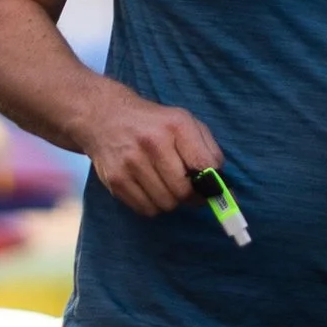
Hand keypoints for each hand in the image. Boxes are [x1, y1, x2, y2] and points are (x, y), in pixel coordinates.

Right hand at [84, 80, 221, 216]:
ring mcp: (131, 162)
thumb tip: (223, 188)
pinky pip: (145, 209)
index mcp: (176, 125)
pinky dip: (152, 205)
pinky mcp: (115, 179)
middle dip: (190, 196)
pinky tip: (149, 189)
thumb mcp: (185, 122)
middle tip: (187, 189)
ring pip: (166, 204)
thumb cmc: (153, 122)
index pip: (205, 167)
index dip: (212, 185)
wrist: (103, 116)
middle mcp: (153, 143)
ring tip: (165, 185)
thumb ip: (208, 150)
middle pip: (184, 192)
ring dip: (171, 201)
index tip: (212, 190)